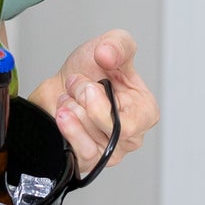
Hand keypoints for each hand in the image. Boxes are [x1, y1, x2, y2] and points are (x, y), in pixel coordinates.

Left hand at [28, 29, 158, 176]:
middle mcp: (131, 136)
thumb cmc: (88, 70)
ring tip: (71, 99)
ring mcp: (110, 151)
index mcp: (145, 112)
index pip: (128, 126)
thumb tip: (108, 54)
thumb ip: (116, 44)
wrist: (60, 84)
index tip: (90, 85)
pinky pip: (79, 154)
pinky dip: (66, 129)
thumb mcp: (106, 46)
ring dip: (71, 112)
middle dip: (82, 102)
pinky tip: (63, 114)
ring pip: (89, 142)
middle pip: (106, 133)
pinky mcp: (90, 160)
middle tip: (79, 88)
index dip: (100, 105)